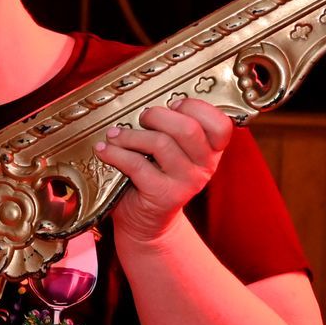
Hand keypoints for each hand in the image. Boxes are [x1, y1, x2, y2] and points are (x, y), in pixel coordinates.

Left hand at [94, 96, 233, 244]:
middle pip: (188, 129)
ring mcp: (187, 182)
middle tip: (142, 118)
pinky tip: (104, 150)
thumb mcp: (171, 152)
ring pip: (160, 144)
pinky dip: (115, 153)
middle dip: (158, 116)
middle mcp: (205, 167)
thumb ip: (171, 130)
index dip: (196, 108)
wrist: (146, 222)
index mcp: (211, 151)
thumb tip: (147, 102)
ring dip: (131, 135)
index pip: (221, 124)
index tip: (173, 104)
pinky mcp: (164, 195)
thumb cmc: (155, 176)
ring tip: (115, 135)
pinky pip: (137, 165)